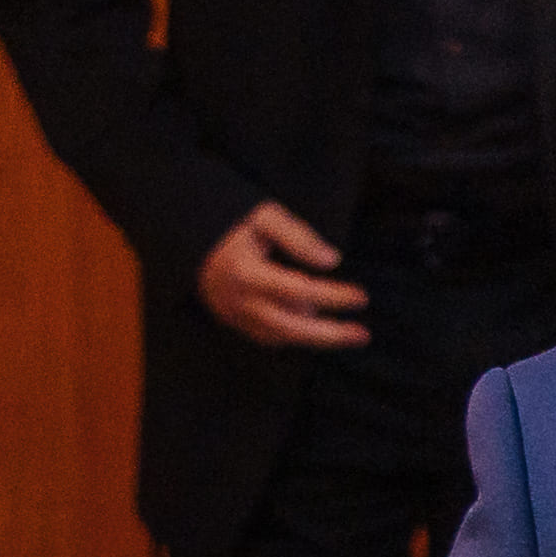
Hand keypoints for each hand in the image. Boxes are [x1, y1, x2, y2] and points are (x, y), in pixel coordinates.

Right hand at [197, 199, 366, 349]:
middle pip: (290, 327)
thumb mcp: (264, 217)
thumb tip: (331, 260)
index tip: (362, 297)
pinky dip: (296, 335)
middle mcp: (239, 301)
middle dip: (330, 334)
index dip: (332, 296)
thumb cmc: (233, 226)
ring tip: (349, 332)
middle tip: (363, 335)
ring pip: (281, 337)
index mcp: (245, 273)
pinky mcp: (234, 323)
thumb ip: (298, 236)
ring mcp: (234, 316)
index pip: (298, 290)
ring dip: (317, 338)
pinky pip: (270, 337)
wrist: (192, 242)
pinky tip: (319, 329)